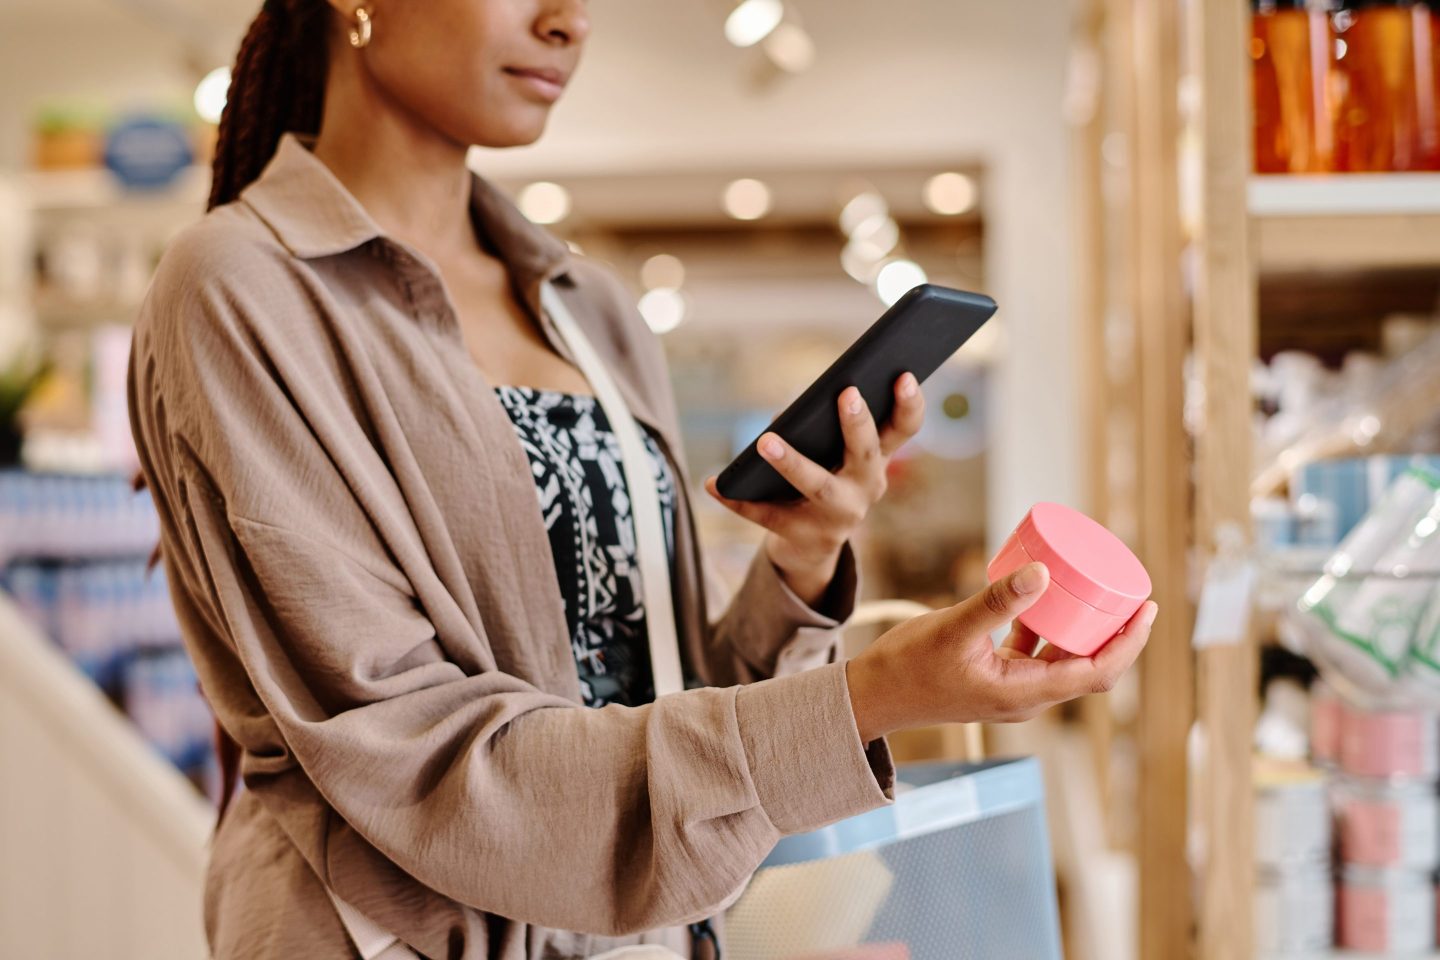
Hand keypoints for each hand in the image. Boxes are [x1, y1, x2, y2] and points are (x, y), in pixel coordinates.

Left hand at [703, 373, 925, 593]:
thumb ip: (826, 430)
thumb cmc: (824, 480)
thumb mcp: (837, 457)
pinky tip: (714, 483)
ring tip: (765, 440)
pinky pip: (767, 514)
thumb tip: (788, 415)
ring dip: (792, 462)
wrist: (812, 547)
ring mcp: (838, 516)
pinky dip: (737, 500)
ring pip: (818, 485)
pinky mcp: (804, 535)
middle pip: (867, 453)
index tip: (905, 375)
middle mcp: (866, 488)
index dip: (909, 404)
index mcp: (877, 460)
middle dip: (858, 424)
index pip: (905, 429)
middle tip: (847, 394)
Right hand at [845, 562, 1156, 741]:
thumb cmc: (907, 667)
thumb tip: (1044, 572)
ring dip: (1084, 633)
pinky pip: (1037, 657)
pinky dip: (1050, 632)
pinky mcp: (996, 681)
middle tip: (1130, 594)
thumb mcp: (953, 629)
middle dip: (1115, 634)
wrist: (870, 697)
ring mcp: (1011, 692)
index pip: (1097, 673)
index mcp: (1024, 694)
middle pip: (1089, 669)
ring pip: (1064, 663)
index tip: (1146, 608)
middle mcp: (1025, 699)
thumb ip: (997, 602)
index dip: (1129, 643)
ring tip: (1097, 594)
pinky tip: (1044, 600)